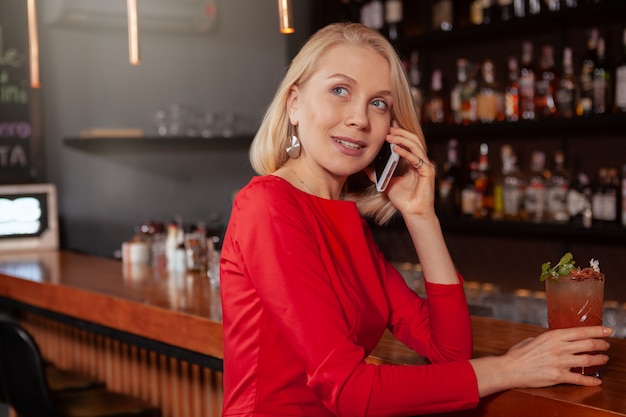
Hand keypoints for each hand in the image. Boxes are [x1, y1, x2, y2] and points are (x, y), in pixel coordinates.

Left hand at [381, 123, 434, 215]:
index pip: (408, 143)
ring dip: (402, 139)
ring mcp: (426, 166)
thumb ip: (377, 174)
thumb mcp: (386, 182)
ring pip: (416, 146)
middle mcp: (421, 161)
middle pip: (414, 140)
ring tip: (390, 137)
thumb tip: (364, 166)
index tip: (389, 127)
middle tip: (388, 129)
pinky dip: (406, 153)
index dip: (400, 134)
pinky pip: (416, 159)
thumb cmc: (403, 199)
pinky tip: (396, 149)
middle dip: (401, 133)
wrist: (413, 212)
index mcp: (413, 162)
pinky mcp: (428, 172)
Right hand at [471, 326, 612, 396]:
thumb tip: (557, 341)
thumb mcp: (533, 340)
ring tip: (603, 358)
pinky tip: (597, 381)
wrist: (510, 369)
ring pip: (588, 360)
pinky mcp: (558, 376)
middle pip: (588, 344)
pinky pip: (579, 379)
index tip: (608, 330)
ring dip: (599, 359)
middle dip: (601, 344)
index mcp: (552, 337)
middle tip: (606, 345)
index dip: (598, 331)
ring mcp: (559, 363)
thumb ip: (548, 340)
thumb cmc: (518, 354)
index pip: (581, 331)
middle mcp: (559, 348)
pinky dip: (590, 381)